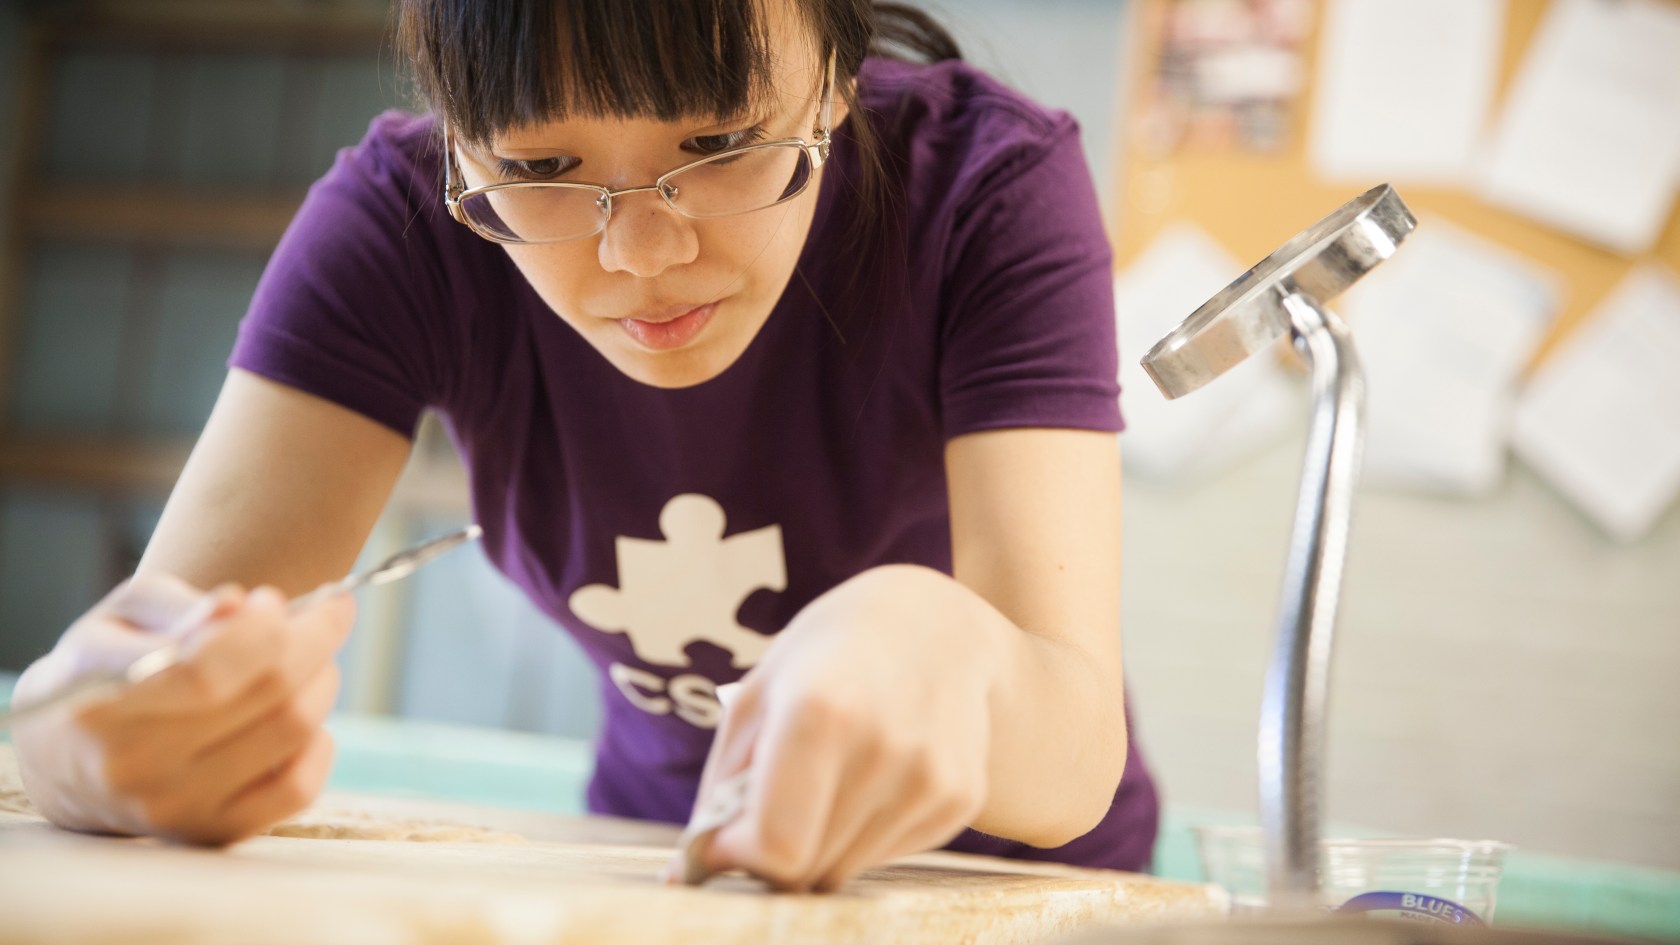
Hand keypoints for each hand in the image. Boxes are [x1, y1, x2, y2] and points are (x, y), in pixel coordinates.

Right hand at [11, 573, 353, 843]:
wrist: (67, 760)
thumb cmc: (105, 668)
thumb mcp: (120, 620)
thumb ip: (179, 605)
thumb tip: (240, 607)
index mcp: (101, 701)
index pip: (207, 669)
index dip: (264, 626)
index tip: (278, 598)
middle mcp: (134, 763)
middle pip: (267, 691)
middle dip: (314, 638)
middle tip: (325, 613)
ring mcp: (174, 805)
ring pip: (293, 730)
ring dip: (322, 680)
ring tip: (314, 658)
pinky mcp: (210, 832)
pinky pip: (299, 788)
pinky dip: (321, 742)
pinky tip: (304, 715)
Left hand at [684, 565, 1000, 891]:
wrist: (934, 626)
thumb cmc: (827, 655)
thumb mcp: (758, 695)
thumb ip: (722, 787)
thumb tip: (694, 869)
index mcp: (821, 712)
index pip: (777, 847)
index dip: (741, 855)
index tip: (730, 837)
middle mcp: (885, 747)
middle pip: (809, 866)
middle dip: (777, 852)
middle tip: (775, 806)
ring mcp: (932, 776)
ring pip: (848, 868)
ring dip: (822, 842)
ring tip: (830, 779)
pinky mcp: (962, 797)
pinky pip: (890, 853)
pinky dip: (866, 833)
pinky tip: (874, 777)